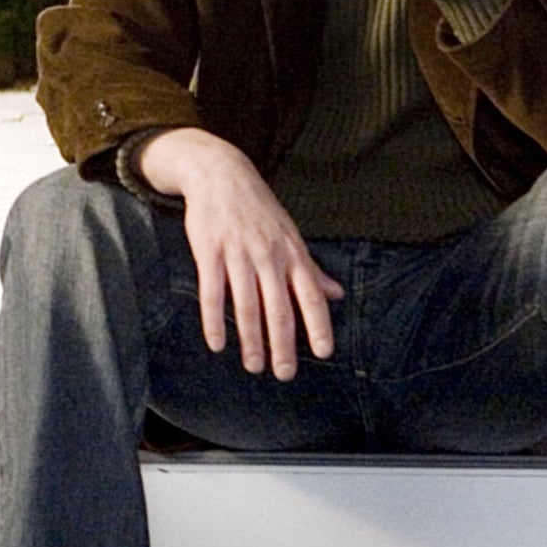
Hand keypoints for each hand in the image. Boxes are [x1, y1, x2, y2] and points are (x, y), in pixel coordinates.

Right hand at [136, 128, 343, 380]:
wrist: (220, 173)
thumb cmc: (259, 208)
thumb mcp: (290, 235)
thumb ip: (311, 269)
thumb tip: (337, 294)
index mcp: (292, 253)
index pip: (310, 295)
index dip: (319, 324)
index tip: (324, 353)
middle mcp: (269, 256)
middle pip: (278, 308)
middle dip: (283, 345)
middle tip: (284, 373)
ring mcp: (238, 253)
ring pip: (246, 305)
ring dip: (250, 339)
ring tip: (253, 365)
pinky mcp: (209, 251)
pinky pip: (212, 292)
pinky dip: (214, 320)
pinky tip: (217, 343)